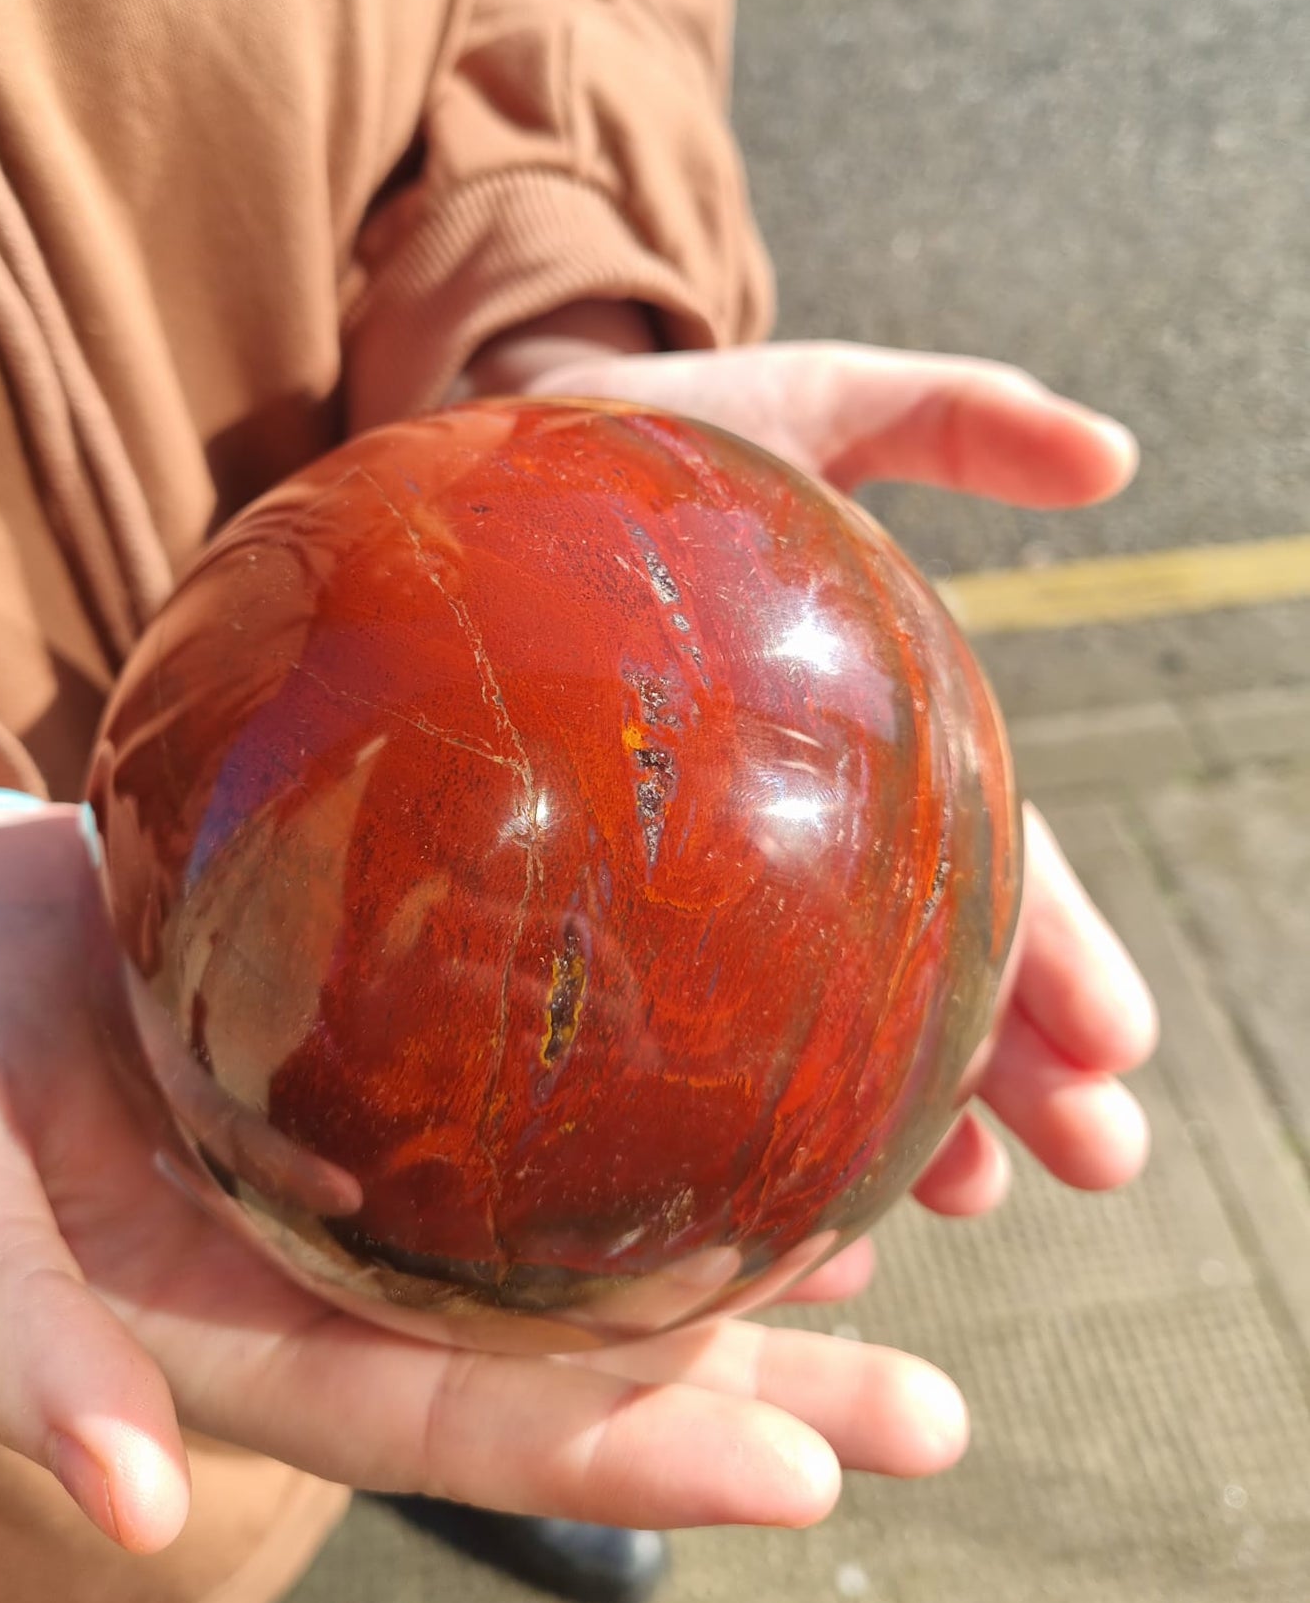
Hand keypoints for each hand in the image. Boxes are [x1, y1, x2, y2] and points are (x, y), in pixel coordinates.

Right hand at [0, 800, 962, 1557]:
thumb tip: (129, 1491)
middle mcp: (337, 1270)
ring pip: (578, 1241)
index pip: (462, 1422)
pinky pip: (539, 1110)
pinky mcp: (372, 1055)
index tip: (801, 1475)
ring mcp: (367, 1169)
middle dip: (747, 1398)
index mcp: (246, 1333)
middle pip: (564, 1359)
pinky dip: (655, 1127)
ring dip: (738, 1268)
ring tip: (903, 1266)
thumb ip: (8, 1335)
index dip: (625, 1455)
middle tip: (931, 1416)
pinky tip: (765, 1111)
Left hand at [501, 339, 1159, 1222]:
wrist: (485, 475)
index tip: (1118, 1047)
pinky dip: (736, 1117)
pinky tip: (770, 1198)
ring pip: (824, 1022)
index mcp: (868, 738)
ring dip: (912, 1117)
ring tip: (972, 1197)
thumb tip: (1115, 458)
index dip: (1057, 949)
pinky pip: (666, 1029)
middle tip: (1098, 1160)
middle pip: (927, 962)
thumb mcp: (805, 404)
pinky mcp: (593, 899)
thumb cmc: (650, 444)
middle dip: (1021, 1067)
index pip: (985, 859)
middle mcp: (803, 823)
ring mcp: (706, 871)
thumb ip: (951, 418)